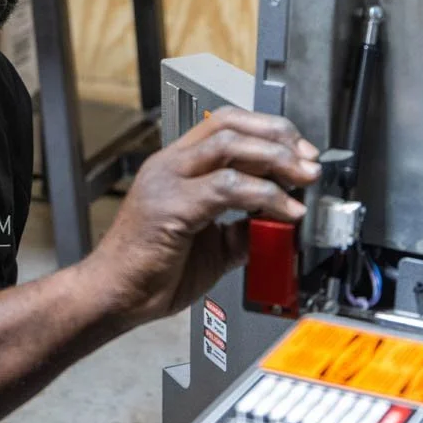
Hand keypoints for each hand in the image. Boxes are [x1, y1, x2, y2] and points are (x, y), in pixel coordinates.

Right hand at [84, 107, 320, 323]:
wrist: (113, 299)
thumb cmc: (151, 273)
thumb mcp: (212, 245)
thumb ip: (243, 228)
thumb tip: (281, 222)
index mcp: (177, 166)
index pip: (226, 124)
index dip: (268, 130)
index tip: (301, 152)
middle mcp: (169, 165)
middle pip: (230, 124)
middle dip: (278, 137)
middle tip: (309, 162)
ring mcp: (167, 182)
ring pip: (229, 146)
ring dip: (276, 159)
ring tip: (303, 180)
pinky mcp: (170, 207)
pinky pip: (227, 188)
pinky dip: (265, 196)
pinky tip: (285, 211)